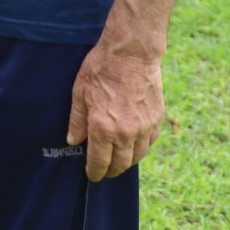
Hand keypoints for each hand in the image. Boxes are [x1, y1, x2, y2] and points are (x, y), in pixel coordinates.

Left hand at [66, 41, 164, 180]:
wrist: (131, 54)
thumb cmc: (101, 69)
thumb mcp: (80, 92)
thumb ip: (77, 120)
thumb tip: (73, 141)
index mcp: (103, 128)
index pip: (99, 161)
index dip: (95, 172)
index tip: (92, 175)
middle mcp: (125, 133)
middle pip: (120, 164)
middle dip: (111, 171)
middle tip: (105, 171)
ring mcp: (144, 127)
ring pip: (137, 156)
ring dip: (127, 162)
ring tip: (119, 160)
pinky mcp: (157, 119)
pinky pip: (150, 143)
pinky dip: (141, 148)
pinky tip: (134, 145)